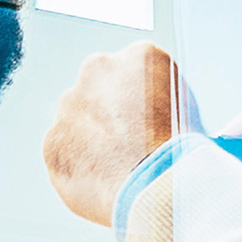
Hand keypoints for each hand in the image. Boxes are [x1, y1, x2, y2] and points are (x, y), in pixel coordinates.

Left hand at [43, 43, 198, 224]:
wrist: (159, 185)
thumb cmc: (182, 151)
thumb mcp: (189, 107)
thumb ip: (160, 97)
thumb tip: (151, 111)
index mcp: (138, 56)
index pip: (132, 74)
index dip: (140, 104)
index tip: (146, 123)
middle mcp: (97, 71)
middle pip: (100, 93)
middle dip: (109, 116)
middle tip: (130, 146)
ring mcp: (69, 106)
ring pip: (78, 123)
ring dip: (92, 141)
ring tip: (120, 168)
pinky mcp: (52, 141)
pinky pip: (64, 153)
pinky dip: (78, 167)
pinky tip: (103, 181)